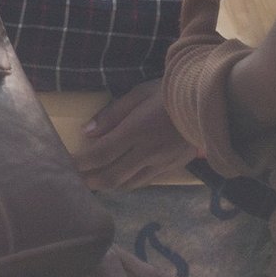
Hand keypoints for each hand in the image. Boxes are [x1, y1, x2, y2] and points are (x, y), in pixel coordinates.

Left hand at [74, 80, 191, 190]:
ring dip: (107, 185)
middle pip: (111, 176)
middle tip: (74, 182)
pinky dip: (128, 183)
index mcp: (136, 130)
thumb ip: (113, 114)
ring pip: (127, 184)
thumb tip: (87, 132)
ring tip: (94, 183)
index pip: (100, 154)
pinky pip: (144, 181)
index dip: (80, 163)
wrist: (210, 101)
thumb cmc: (171, 90)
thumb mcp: (140, 93)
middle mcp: (146, 152)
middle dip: (90, 181)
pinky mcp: (172, 167)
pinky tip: (121, 179)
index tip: (66, 164)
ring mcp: (161, 162)